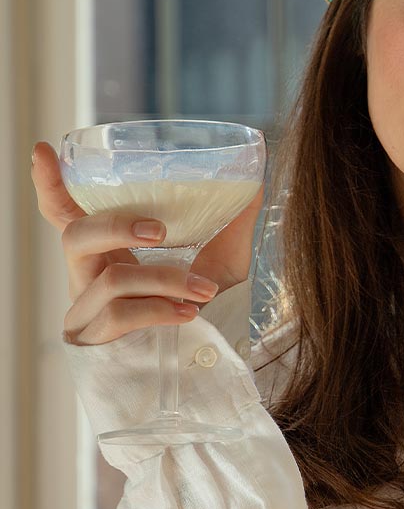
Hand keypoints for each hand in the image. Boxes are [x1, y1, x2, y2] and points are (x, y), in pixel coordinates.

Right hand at [31, 141, 263, 344]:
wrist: (208, 358)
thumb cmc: (205, 304)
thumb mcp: (222, 257)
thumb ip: (231, 221)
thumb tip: (255, 181)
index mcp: (108, 249)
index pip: (67, 212)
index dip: (52, 184)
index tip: (44, 150)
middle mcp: (87, 275)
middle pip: (76, 236)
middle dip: (117, 226)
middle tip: (161, 231)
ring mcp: (86, 310)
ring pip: (113, 279)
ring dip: (165, 281)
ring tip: (205, 291)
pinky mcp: (95, 341)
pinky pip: (121, 315)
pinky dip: (160, 310)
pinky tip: (189, 314)